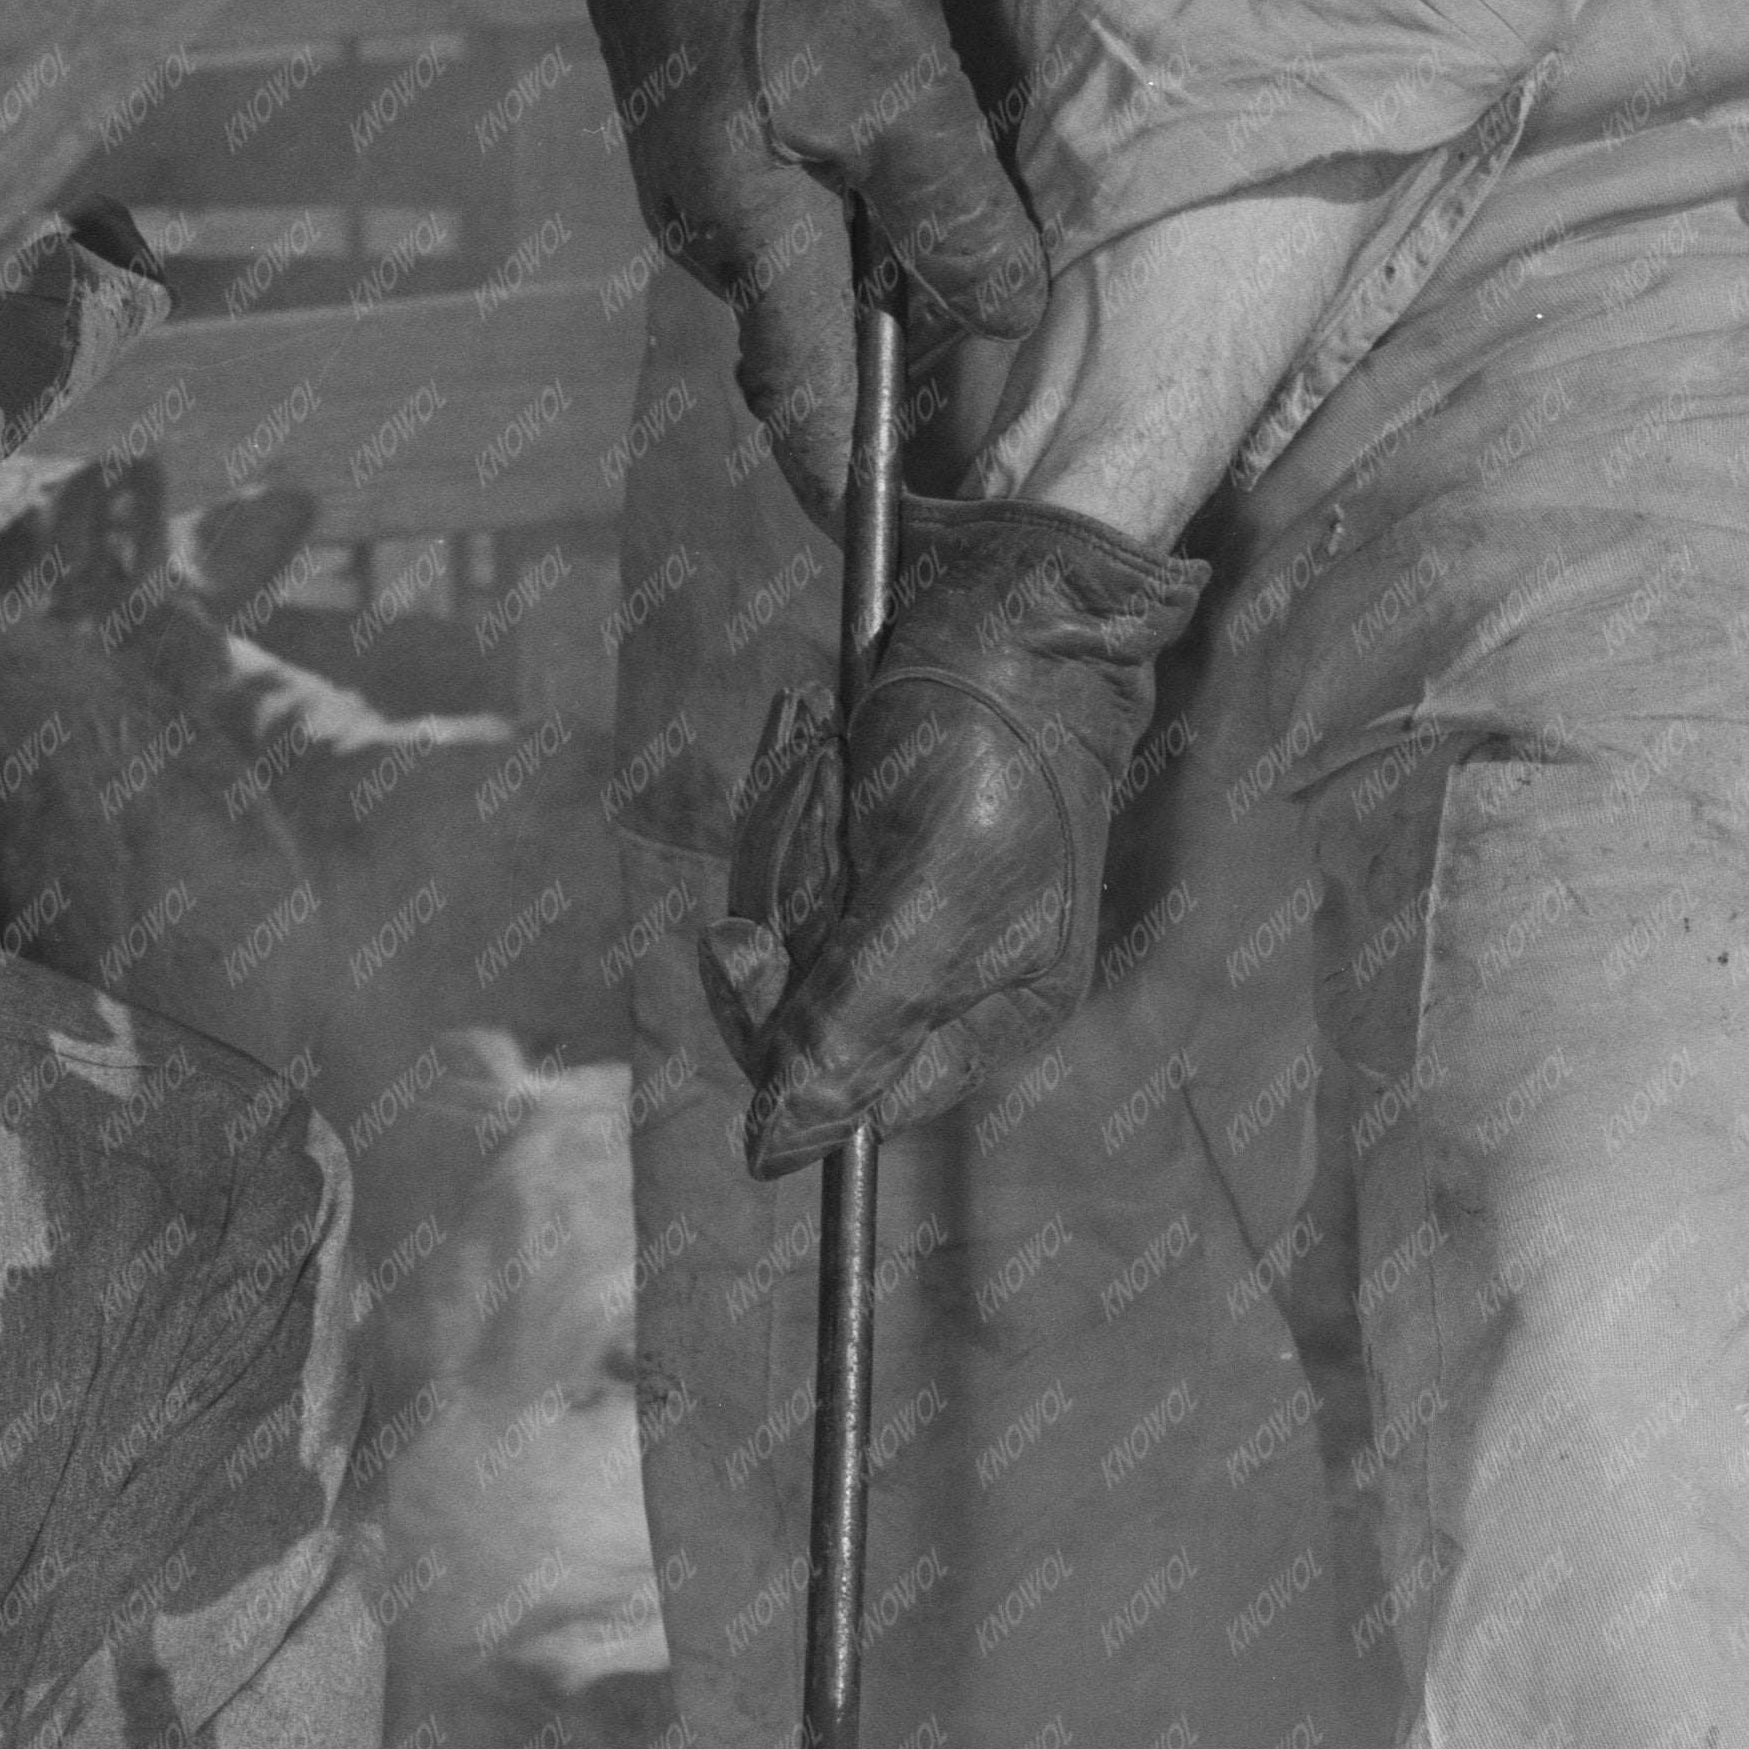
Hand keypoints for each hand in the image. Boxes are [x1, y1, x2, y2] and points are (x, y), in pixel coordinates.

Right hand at [498, 0, 1046, 526]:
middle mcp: (715, 239)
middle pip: (810, 356)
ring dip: (878, 296)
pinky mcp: (712, 141)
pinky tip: (908, 186)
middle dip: (883, 397)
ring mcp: (704, 193)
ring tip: (968, 297)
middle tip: (982, 424)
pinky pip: (795, 219)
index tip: (908, 562)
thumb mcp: (894, 69)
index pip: (806, 414)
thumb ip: (946, 205)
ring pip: (808, 281)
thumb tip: (1001, 318)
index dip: (857, 497)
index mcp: (753, 238)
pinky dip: (853, 227)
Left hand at [726, 488, 1208, 1172]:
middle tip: (828, 805)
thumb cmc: (993, 738)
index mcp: (992, 1017)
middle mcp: (947, 980)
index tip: (743, 947)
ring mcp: (899, 913)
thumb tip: (775, 1155)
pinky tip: (822, 743)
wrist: (1005, 593)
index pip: (847, 1097)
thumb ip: (854, 1024)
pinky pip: (779, 865)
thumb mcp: (929, 892)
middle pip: (796, 1013)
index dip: (780, 1034)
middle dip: (788, 900)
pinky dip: (786, 800)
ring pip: (776, 931)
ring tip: (836, 758)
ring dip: (785, 834)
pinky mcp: (860, 850)